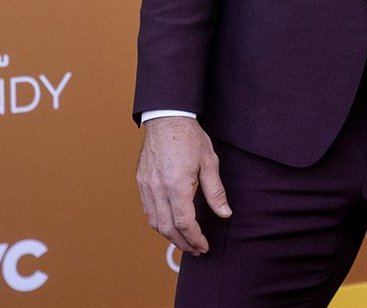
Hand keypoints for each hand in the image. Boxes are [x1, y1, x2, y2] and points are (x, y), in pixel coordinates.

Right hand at [136, 117, 231, 255]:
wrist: (167, 118)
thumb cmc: (189, 138)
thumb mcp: (209, 163)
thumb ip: (215, 191)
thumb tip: (225, 213)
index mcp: (176, 185)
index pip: (184, 223)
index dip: (195, 238)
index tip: (204, 245)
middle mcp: (158, 188)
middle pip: (167, 228)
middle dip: (182, 243)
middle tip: (196, 249)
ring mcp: (147, 185)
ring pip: (154, 222)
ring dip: (169, 236)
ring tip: (184, 241)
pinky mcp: (141, 181)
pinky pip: (148, 210)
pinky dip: (158, 222)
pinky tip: (170, 224)